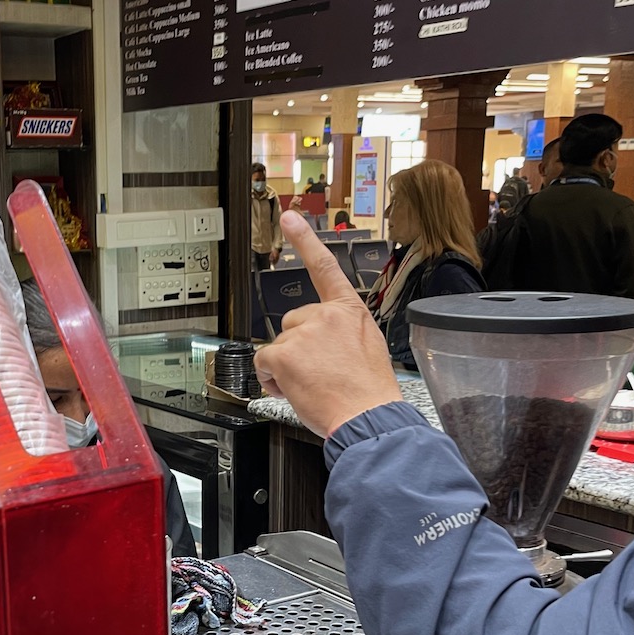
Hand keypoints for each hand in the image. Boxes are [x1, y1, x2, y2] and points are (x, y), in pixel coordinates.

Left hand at [254, 212, 402, 437]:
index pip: (324, 267)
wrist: (369, 416)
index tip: (290, 218)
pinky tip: (293, 388)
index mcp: (349, 311)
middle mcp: (326, 315)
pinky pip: (264, 362)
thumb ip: (342, 333)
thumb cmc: (369, 391)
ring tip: (313, 383)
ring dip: (287, 365)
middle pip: (293, 323)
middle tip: (319, 371)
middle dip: (299, 347)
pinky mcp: (285, 353)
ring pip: (279, 346)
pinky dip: (272, 378)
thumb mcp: (366, 347)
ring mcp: (304, 332)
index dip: (305, 240)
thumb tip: (326, 342)